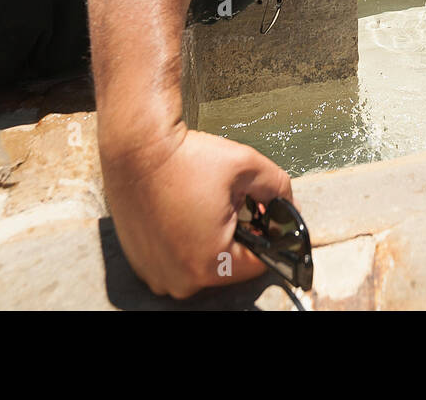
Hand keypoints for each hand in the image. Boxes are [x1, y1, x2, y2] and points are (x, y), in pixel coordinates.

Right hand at [103, 128, 292, 298]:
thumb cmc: (186, 156)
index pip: (257, 264)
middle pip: (227, 266)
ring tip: (200, 206)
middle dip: (235, 237)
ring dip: (207, 241)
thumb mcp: (247, 166)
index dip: (265, 236)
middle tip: (227, 204)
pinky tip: (181, 212)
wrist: (136, 146)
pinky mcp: (140, 262)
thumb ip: (279, 189)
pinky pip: (174, 261)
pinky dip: (182, 241)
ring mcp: (155, 273)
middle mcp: (179, 279)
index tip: (258, 215)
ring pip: (200, 264)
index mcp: (208, 263)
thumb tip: (289, 207)